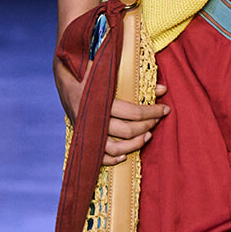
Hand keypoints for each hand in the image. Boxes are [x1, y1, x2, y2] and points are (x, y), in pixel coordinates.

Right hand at [53, 60, 168, 159]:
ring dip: (134, 145)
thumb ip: (138, 82)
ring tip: (147, 136)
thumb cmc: (91, 72)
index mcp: (100, 100)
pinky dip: (112, 159)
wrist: (64, 77)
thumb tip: (163, 90)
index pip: (133, 112)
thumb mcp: (111, 73)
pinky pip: (98, 156)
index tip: (165, 109)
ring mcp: (87, 130)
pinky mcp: (82, 136)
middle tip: (157, 120)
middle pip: (126, 131)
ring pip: (113, 147)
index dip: (152, 112)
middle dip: (146, 126)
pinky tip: (125, 155)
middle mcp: (93, 117)